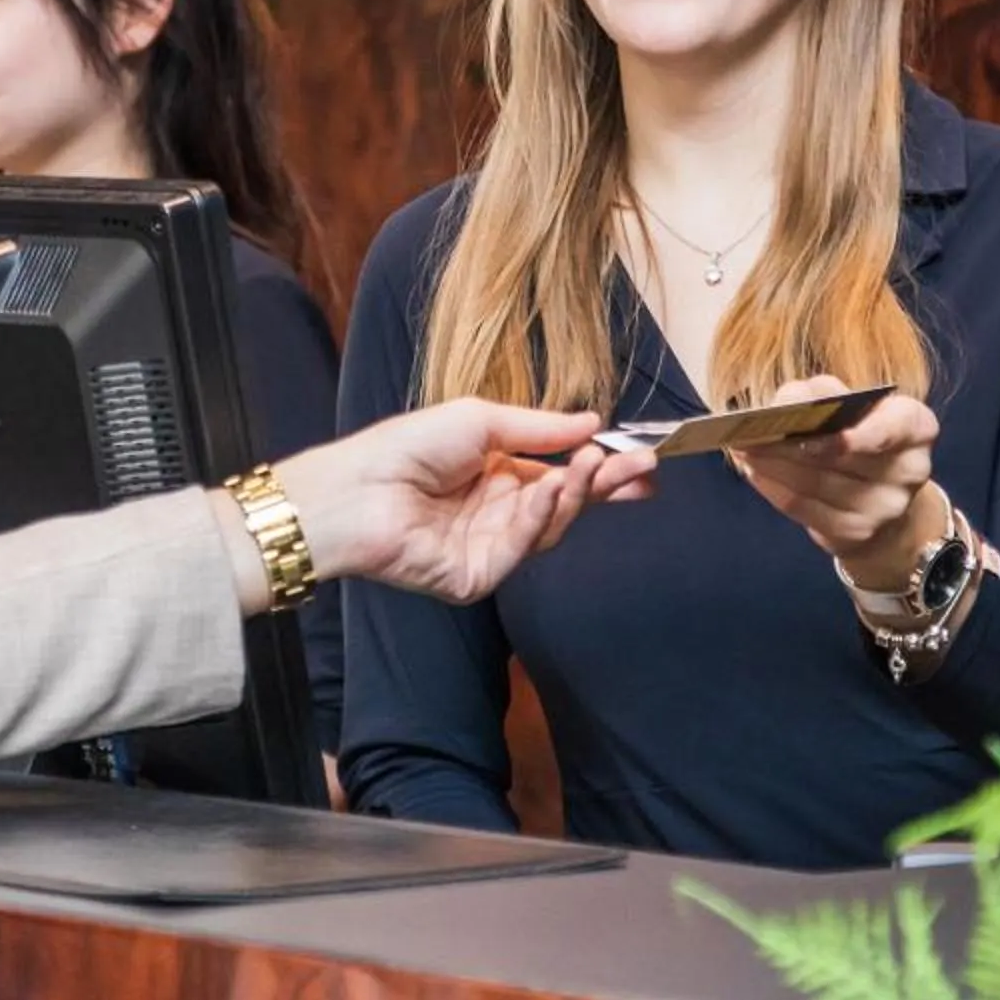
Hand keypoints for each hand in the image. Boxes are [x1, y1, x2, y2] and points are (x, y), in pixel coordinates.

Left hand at [271, 402, 656, 605]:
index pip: (563, 474)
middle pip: (566, 505)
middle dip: (606, 487)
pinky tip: (548, 488)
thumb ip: (541, 427)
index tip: (643, 456)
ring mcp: (488, 548)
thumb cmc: (407, 446)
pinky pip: (520, 550)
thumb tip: (595, 422)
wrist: (356, 489)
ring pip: (549, 529)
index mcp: (498, 474)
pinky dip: (537, 518)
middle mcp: (497, 512)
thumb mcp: (482, 420)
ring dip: (574, 496)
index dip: (602, 468)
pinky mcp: (475, 578)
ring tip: (592, 466)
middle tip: (644, 470)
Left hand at [732, 374, 946, 589]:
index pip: (891, 426)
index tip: (810, 421)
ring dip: (774, 465)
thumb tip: (789, 401)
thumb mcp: (856, 404)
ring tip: (745, 449)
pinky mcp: (856, 534)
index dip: (854, 430)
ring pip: (818, 484)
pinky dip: (775, 489)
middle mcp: (910, 470)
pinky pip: (806, 510)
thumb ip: (824, 394)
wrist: (882, 495)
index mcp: (916, 428)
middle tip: (751, 430)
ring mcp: (885, 508)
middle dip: (791, 442)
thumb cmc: (864, 434)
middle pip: (842, 456)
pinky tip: (755, 473)